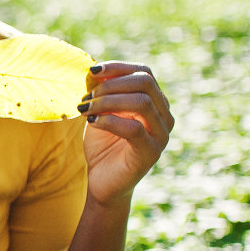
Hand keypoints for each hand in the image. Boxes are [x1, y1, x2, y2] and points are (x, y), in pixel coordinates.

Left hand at [79, 62, 173, 207]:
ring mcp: (161, 135)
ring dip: (108, 101)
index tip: (91, 71)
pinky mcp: (151, 152)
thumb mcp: (100, 112)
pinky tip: (92, 122)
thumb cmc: (102, 145)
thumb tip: (94, 70)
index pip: (144, 73)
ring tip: (85, 108)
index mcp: (155, 102)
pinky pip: (134, 128)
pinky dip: (110, 120)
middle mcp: (164, 115)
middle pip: (145, 83)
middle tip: (87, 96)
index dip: (118, 68)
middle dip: (111, 84)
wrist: (102, 182)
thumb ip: (101, 92)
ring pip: (141, 102)